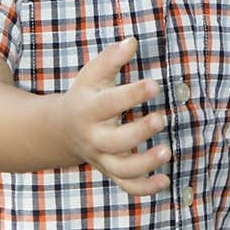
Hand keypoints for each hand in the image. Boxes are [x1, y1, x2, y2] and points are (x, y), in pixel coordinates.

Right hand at [59, 36, 170, 193]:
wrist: (62, 129)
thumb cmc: (86, 95)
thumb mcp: (92, 75)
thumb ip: (111, 58)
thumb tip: (132, 41)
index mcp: (88, 109)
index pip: (109, 103)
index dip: (132, 94)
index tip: (155, 84)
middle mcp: (94, 137)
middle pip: (114, 141)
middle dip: (139, 132)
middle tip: (162, 118)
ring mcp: (102, 157)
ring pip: (121, 169)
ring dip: (144, 164)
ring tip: (167, 152)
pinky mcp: (111, 171)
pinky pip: (127, 186)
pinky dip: (145, 188)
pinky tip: (165, 181)